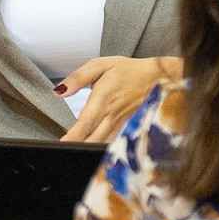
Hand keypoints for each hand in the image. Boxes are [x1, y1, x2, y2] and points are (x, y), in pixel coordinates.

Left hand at [59, 56, 175, 142]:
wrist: (158, 78)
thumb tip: (60, 91)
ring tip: (72, 154)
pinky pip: (110, 145)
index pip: (84, 124)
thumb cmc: (129, 71)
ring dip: (87, 150)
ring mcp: (119, 126)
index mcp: (102, 100)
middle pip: (91, 140)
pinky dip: (99, 150)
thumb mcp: (101, 65)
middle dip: (76, 148)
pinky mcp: (125, 131)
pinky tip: (90, 150)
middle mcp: (111, 116)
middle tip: (61, 151)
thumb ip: (78, 78)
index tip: (61, 144)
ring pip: (101, 145)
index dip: (72, 137)